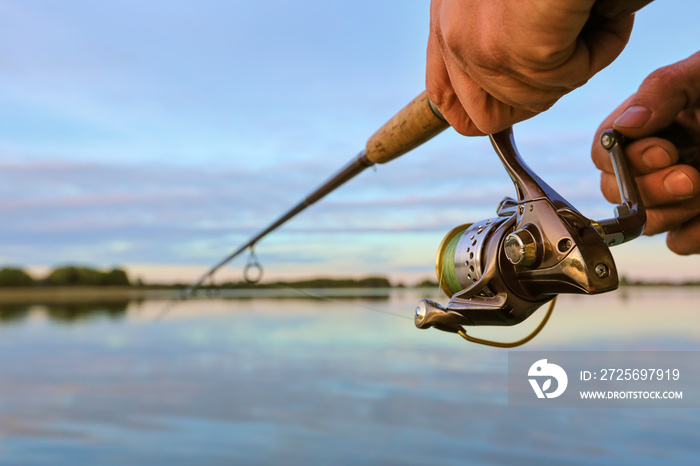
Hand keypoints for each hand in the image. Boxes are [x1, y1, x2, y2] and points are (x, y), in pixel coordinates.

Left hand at [426, 0, 633, 134]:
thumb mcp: (499, 1)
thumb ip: (499, 34)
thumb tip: (528, 79)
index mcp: (448, 20)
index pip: (443, 98)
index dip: (481, 109)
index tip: (514, 101)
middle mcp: (453, 35)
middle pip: (483, 116)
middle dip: (531, 98)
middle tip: (564, 56)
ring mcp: (480, 47)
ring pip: (533, 100)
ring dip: (574, 63)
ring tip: (588, 14)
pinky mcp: (519, 52)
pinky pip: (568, 79)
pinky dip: (598, 48)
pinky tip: (600, 11)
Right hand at [591, 52, 699, 253]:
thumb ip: (662, 89)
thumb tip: (624, 126)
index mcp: (652, 123)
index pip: (606, 151)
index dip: (623, 159)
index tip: (666, 152)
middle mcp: (660, 160)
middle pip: (616, 191)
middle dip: (649, 189)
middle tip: (690, 179)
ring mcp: (679, 193)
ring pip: (644, 220)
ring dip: (671, 211)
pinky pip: (679, 242)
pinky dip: (693, 233)